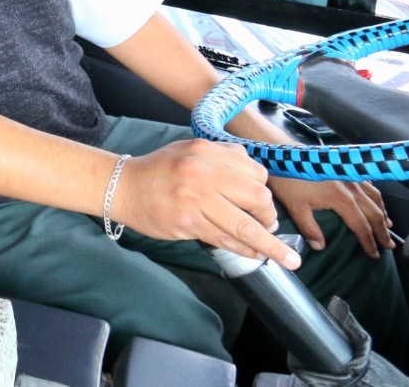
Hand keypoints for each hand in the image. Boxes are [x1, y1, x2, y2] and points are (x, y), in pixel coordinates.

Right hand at [109, 138, 301, 268]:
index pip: (256, 173)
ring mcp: (196, 199)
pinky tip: (255, 255)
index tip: (263, 205)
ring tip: (286, 258)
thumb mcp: (190, 151)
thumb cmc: (159, 170)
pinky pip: (226, 240)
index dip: (265, 192)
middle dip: (269, 217)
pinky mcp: (188, 223)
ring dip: (270, 245)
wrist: (122, 187)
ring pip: (246, 227)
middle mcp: (203, 172)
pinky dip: (246, 250)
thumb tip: (257, 179)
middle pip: (258, 199)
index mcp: (206, 151)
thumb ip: (223, 158)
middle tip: (268, 226)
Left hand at [269, 175, 392, 258]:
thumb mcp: (295, 207)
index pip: (362, 226)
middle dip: (383, 231)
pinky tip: (374, 198)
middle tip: (389, 245)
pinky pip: (368, 182)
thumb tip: (320, 247)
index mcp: (342, 200)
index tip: (375, 255)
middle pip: (374, 212)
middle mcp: (353, 187)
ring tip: (388, 224)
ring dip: (382, 212)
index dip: (369, 242)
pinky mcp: (345, 165)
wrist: (284, 152)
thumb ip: (309, 229)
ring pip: (375, 196)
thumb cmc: (288, 179)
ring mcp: (351, 175)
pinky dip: (375, 194)